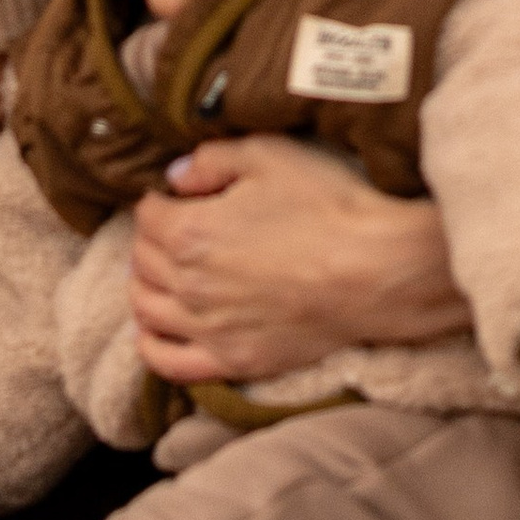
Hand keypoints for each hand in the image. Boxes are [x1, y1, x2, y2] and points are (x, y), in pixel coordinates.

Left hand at [129, 135, 470, 386]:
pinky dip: (152, 345)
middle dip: (152, 239)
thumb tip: (176, 176)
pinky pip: (168, 363)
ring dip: (146, 285)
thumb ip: (211, 159)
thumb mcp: (268, 156)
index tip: (179, 197)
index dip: (161, 199)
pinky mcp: (234, 360)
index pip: (147, 214)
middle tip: (175, 229)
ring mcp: (209, 329)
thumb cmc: (328, 207)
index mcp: (190, 232)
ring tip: (165, 272)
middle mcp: (189, 285)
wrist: (378, 271)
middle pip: (141, 260)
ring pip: (146, 309)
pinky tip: (158, 329)